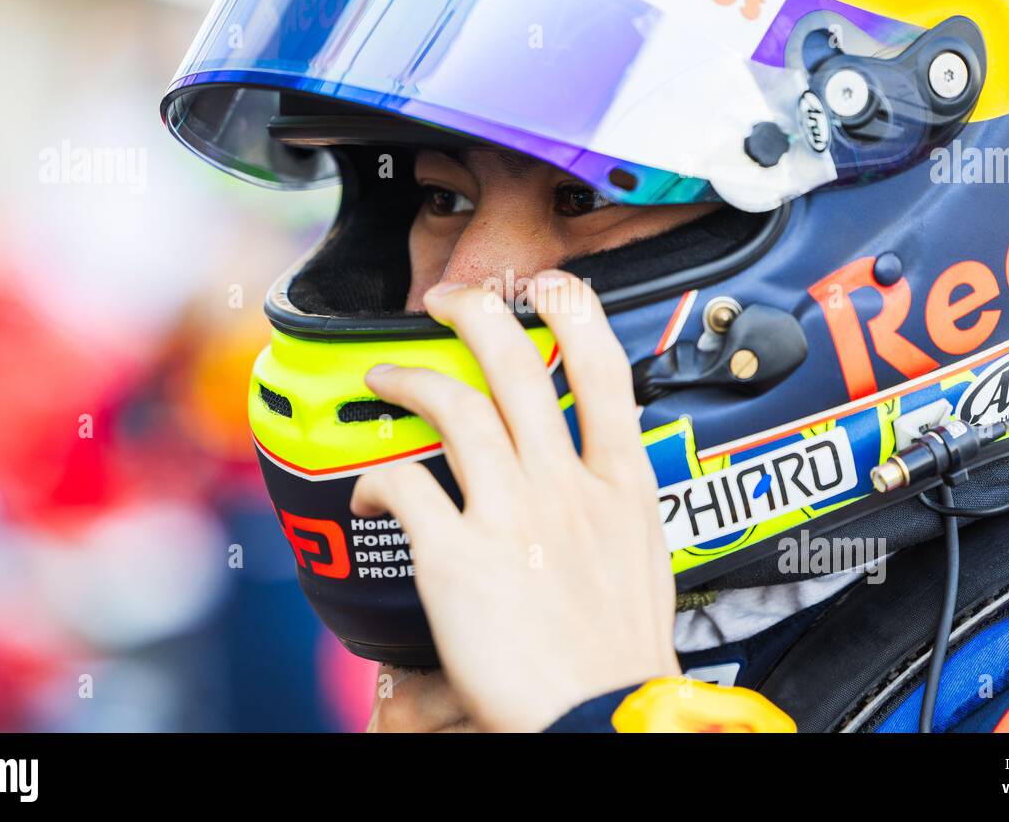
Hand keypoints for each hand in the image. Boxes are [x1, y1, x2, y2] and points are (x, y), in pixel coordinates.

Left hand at [352, 272, 679, 732]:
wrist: (601, 720)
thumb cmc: (619, 657)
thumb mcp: (641, 564)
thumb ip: (609, 512)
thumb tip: (580, 490)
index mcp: (621, 487)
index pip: (605, 370)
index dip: (575, 311)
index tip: (549, 288)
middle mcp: (568, 487)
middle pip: (520, 365)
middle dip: (478, 312)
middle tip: (448, 299)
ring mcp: (515, 515)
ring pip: (457, 405)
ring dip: (411, 380)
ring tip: (385, 377)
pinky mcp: (459, 556)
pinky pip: (405, 484)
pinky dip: (376, 478)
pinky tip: (367, 493)